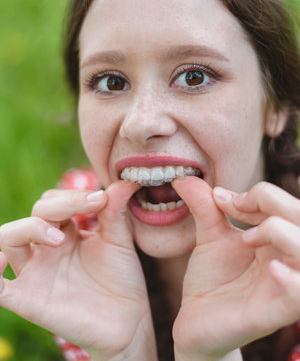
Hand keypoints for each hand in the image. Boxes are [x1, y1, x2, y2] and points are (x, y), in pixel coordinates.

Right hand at [0, 181, 156, 360]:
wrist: (127, 319)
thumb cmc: (121, 278)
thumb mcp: (119, 240)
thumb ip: (116, 210)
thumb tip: (126, 180)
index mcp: (65, 230)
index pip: (54, 200)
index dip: (74, 195)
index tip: (102, 198)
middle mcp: (46, 247)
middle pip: (36, 213)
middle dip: (61, 205)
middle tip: (90, 206)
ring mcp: (35, 271)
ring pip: (9, 238)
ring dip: (30, 228)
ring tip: (58, 238)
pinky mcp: (28, 298)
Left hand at [171, 177, 299, 360]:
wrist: (196, 319)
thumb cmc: (212, 279)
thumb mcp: (211, 236)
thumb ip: (205, 206)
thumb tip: (185, 177)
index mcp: (277, 239)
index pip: (287, 205)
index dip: (260, 194)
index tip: (223, 198)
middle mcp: (288, 260)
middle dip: (274, 204)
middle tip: (238, 208)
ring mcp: (285, 286)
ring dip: (280, 233)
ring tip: (248, 238)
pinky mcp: (276, 312)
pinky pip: (299, 294)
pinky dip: (292, 278)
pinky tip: (271, 269)